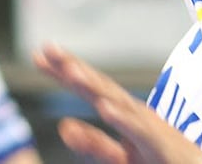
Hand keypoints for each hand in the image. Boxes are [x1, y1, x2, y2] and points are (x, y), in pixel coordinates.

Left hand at [35, 44, 201, 163]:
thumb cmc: (162, 162)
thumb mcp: (121, 156)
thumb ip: (94, 142)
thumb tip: (64, 125)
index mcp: (124, 116)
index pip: (90, 89)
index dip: (65, 71)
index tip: (39, 54)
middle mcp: (136, 116)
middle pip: (101, 87)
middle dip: (74, 67)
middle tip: (47, 49)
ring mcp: (150, 129)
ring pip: (119, 103)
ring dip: (95, 86)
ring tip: (70, 71)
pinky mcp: (163, 147)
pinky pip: (141, 132)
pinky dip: (124, 119)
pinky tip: (105, 109)